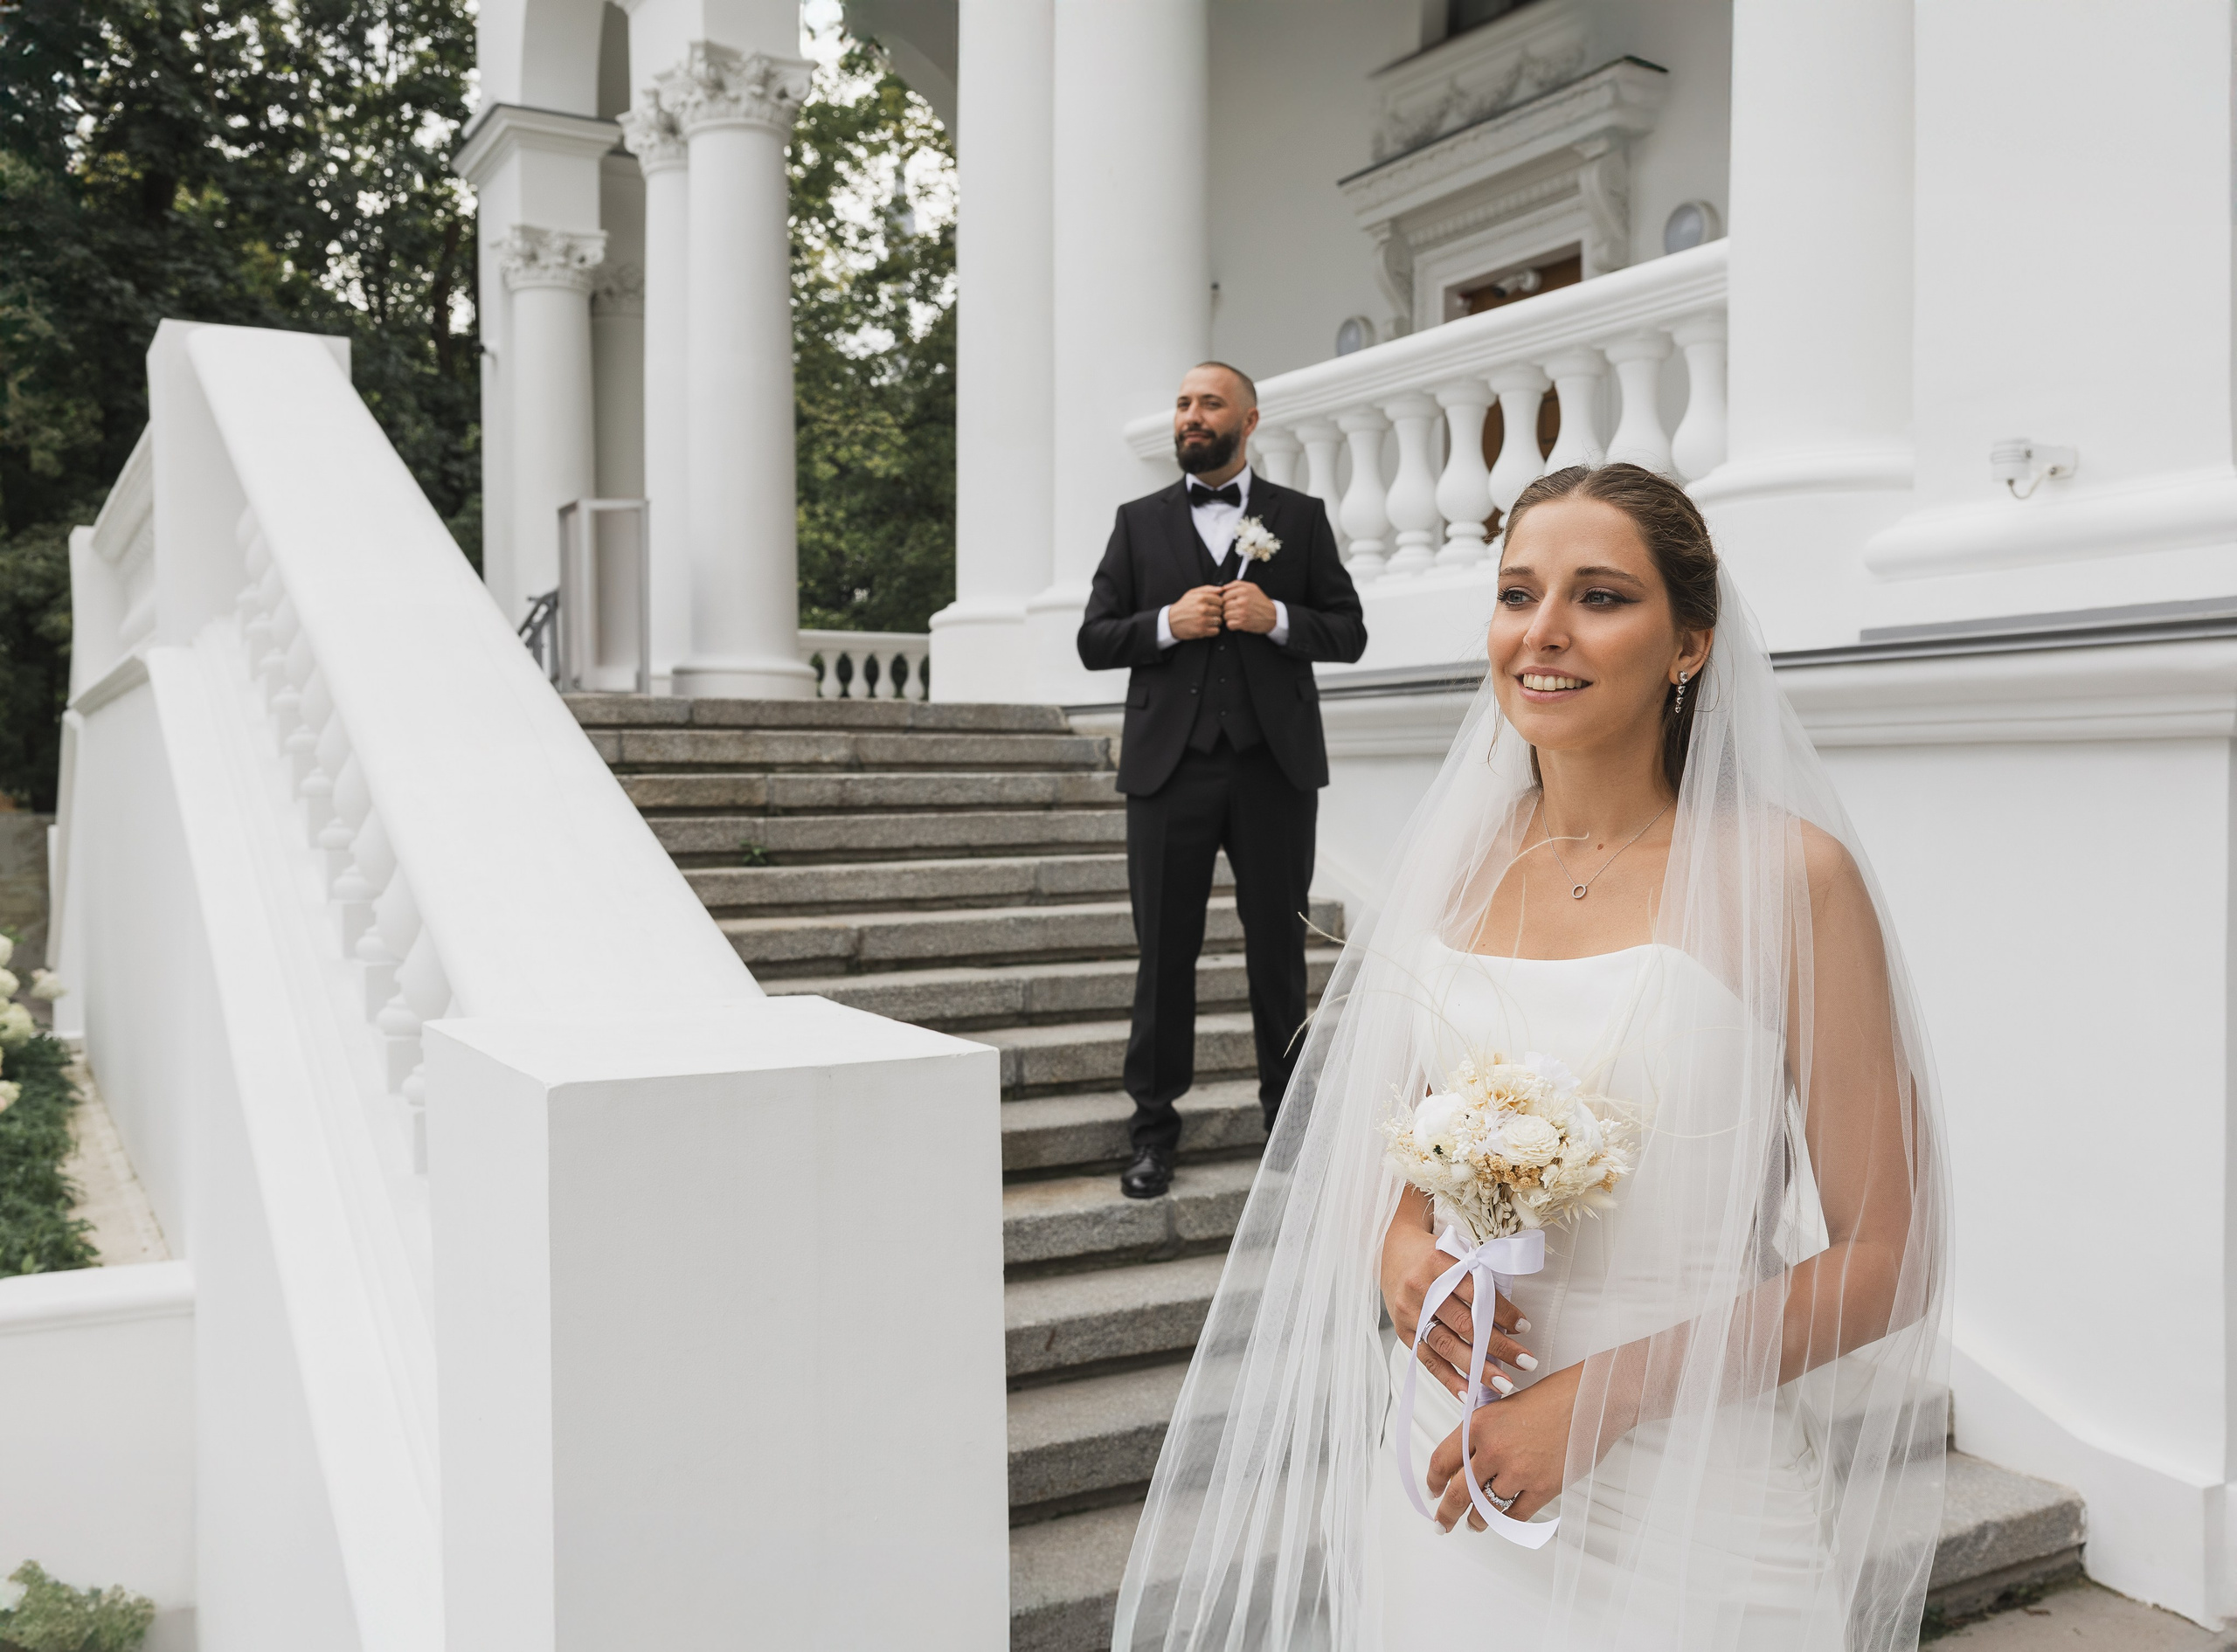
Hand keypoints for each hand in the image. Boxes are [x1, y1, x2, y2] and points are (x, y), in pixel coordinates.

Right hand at [1168, 585, 1225, 640]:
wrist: (1170, 621)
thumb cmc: (1183, 606)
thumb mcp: (1192, 593)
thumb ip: (1208, 589)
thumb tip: (1222, 589)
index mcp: (1201, 598)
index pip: (1220, 600)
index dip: (1217, 603)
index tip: (1212, 605)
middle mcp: (1202, 609)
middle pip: (1220, 611)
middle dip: (1216, 612)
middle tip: (1209, 613)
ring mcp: (1202, 620)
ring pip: (1219, 621)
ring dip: (1215, 621)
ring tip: (1207, 620)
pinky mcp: (1201, 631)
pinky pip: (1216, 631)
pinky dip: (1213, 630)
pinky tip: (1206, 627)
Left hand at [1220, 580, 1277, 634]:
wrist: (1273, 615)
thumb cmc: (1260, 601)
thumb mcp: (1252, 587)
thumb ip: (1236, 584)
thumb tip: (1222, 588)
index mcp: (1243, 590)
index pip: (1224, 595)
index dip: (1226, 599)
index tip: (1232, 602)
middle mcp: (1242, 601)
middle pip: (1224, 605)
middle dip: (1227, 608)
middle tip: (1234, 610)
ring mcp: (1242, 612)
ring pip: (1225, 615)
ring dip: (1229, 617)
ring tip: (1236, 616)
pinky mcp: (1243, 623)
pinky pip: (1229, 624)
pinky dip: (1232, 625)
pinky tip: (1238, 622)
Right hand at [1380, 1218, 1535, 1400]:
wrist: (1394, 1254)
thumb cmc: (1433, 1256)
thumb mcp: (1455, 1255)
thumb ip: (1478, 1280)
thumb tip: (1511, 1321)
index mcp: (1438, 1263)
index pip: (1476, 1291)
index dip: (1502, 1311)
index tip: (1524, 1327)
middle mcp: (1421, 1288)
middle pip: (1463, 1323)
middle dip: (1498, 1346)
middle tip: (1525, 1362)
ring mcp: (1410, 1312)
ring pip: (1446, 1345)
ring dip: (1478, 1369)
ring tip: (1504, 1384)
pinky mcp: (1403, 1331)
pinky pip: (1428, 1360)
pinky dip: (1449, 1380)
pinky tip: (1470, 1394)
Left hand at [1427, 1363, 1578, 1530]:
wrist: (1589, 1400)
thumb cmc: (1550, 1398)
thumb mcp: (1502, 1406)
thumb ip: (1481, 1434)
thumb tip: (1465, 1462)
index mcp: (1478, 1424)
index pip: (1442, 1461)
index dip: (1433, 1481)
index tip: (1432, 1491)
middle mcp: (1493, 1449)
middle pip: (1458, 1492)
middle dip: (1446, 1514)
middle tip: (1441, 1524)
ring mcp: (1518, 1471)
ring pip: (1486, 1509)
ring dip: (1477, 1521)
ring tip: (1474, 1525)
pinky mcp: (1542, 1488)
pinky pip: (1515, 1515)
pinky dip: (1506, 1521)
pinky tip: (1501, 1522)